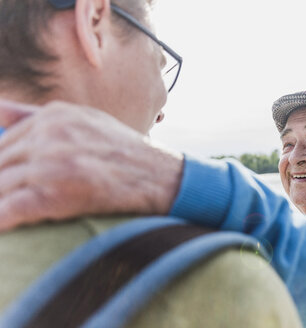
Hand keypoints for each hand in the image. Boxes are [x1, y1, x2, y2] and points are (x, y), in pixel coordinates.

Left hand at [0, 99, 182, 231]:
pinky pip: (10, 210)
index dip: (3, 167)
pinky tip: (5, 226)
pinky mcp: (57, 195)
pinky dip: (4, 220)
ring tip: (10, 214)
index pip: (3, 142)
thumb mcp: (86, 120)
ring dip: (3, 202)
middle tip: (11, 197)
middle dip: (2, 184)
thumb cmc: (126, 152)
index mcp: (52, 116)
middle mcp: (48, 135)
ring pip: (0, 187)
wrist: (161, 176)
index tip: (9, 180)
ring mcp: (51, 164)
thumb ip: (37, 115)